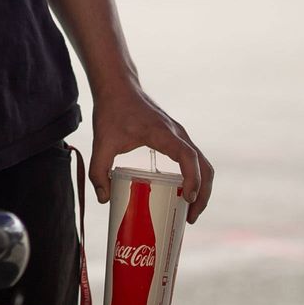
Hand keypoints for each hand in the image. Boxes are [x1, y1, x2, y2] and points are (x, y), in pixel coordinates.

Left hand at [89, 84, 212, 221]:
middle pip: (204, 166)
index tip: (188, 198)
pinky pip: (194, 160)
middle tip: (189, 218)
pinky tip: (181, 194)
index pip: (188, 157)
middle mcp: (178, 134)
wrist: (118, 86)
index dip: (192, 179)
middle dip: (202, 194)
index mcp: (164, 134)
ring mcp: (180, 135)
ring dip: (201, 188)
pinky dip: (195, 178)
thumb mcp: (102, 142)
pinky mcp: (176, 138)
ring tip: (188, 211)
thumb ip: (99, 170)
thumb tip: (104, 199)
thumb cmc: (111, 110)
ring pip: (203, 164)